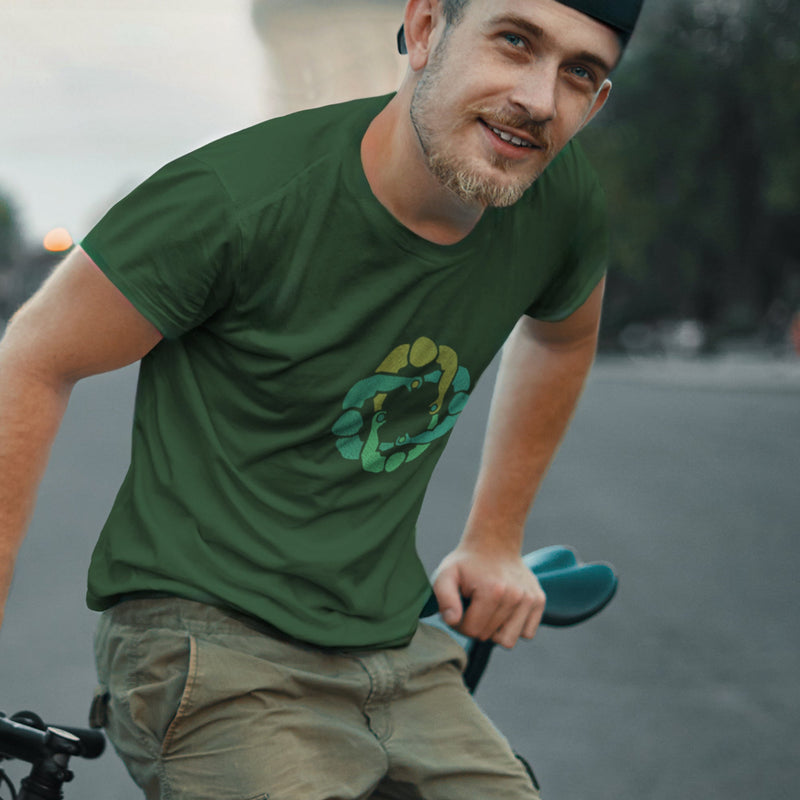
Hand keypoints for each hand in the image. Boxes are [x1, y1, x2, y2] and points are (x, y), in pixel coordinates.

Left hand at [431, 545, 545, 648]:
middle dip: (477, 626)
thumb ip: (444, 598)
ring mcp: (530, 599)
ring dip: (496, 629)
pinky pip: (527, 633)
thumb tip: (453, 620)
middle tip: (474, 605)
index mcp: (492, 591)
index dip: (460, 624)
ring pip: (510, 640)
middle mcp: (516, 596)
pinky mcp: (539, 600)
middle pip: (490, 637)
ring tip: (489, 608)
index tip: (459, 609)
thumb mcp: (445, 574)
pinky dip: (514, 627)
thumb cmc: (467, 563)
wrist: (494, 542)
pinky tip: (504, 609)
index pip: (472, 631)